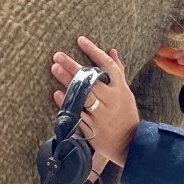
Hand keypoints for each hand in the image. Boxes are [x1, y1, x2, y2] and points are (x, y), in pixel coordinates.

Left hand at [51, 37, 139, 166]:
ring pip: (82, 95)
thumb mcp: (125, 91)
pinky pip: (77, 113)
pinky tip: (57, 94)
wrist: (129, 143)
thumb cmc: (125, 113)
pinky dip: (66, 104)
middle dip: (73, 66)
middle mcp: (111, 100)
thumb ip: (118, 71)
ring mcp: (101, 114)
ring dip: (67, 82)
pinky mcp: (92, 127)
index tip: (80, 40)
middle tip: (58, 55)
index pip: (108, 65)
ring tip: (54, 68)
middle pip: (91, 79)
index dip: (94, 51)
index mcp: (120, 89)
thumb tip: (111, 50)